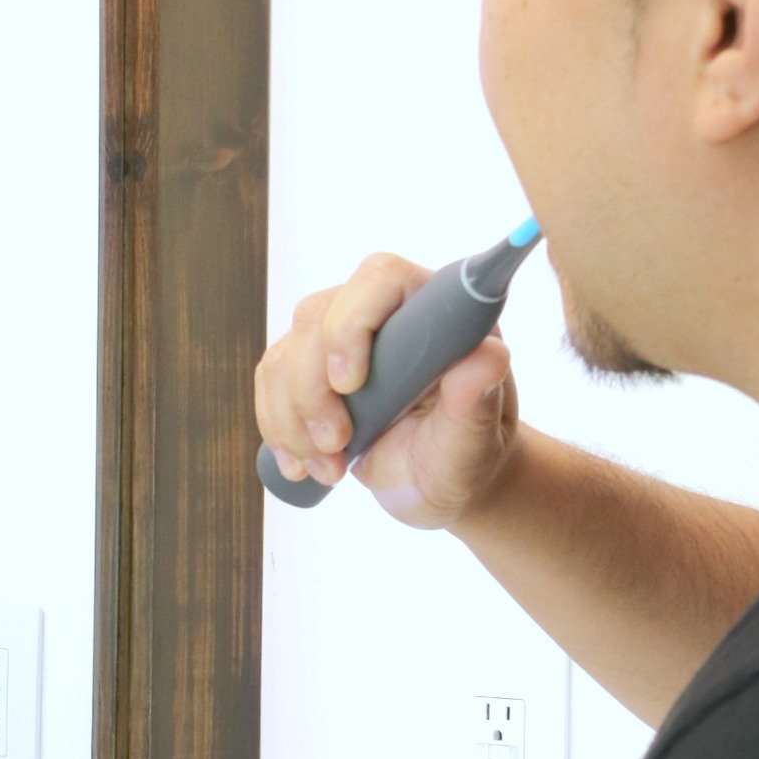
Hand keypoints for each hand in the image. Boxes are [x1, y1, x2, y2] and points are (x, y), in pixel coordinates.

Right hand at [255, 251, 519, 526]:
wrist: (441, 480)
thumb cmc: (466, 454)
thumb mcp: (474, 439)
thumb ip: (478, 400)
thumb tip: (488, 355)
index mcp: (431, 309)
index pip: (379, 279)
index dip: (351, 322)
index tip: (349, 384)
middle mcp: (380, 313)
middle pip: (315, 318)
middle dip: (312, 390)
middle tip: (337, 446)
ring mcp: (336, 340)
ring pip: (284, 357)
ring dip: (293, 421)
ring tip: (330, 469)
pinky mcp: (307, 371)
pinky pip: (269, 385)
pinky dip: (278, 431)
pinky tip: (303, 466)